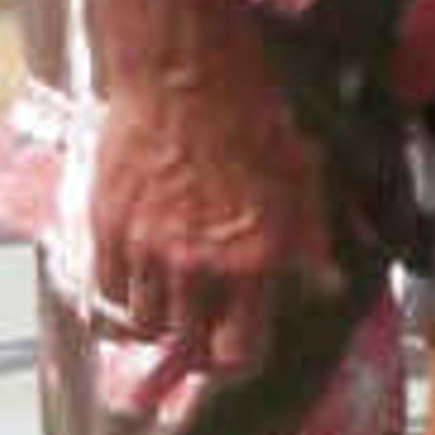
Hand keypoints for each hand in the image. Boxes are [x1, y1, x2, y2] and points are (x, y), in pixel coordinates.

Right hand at [83, 57, 339, 403]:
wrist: (184, 75)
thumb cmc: (250, 117)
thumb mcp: (301, 178)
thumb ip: (310, 240)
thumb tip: (328, 284)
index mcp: (254, 258)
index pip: (239, 348)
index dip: (237, 359)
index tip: (235, 352)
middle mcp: (200, 265)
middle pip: (188, 346)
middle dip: (194, 352)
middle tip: (195, 343)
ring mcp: (150, 249)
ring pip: (144, 324)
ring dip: (156, 327)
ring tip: (162, 317)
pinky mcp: (110, 228)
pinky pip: (106, 291)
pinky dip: (116, 302)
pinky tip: (128, 292)